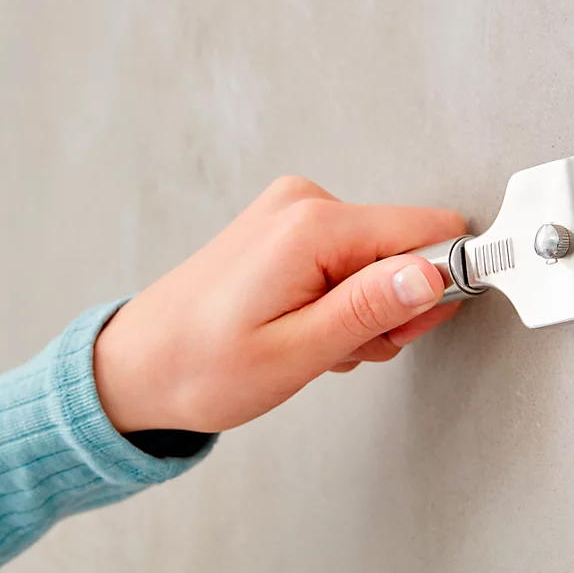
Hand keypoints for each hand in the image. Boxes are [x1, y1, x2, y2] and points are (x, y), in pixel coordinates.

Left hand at [93, 175, 465, 432]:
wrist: (137, 367)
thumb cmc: (202, 368)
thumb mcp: (296, 353)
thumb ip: (370, 309)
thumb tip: (435, 274)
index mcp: (312, 227)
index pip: (429, 232)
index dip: (436, 287)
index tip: (405, 330)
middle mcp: (305, 203)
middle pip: (406, 247)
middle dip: (393, 307)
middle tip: (346, 348)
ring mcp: (294, 211)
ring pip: (380, 259)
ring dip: (364, 311)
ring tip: (314, 342)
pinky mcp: (287, 227)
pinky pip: (349, 258)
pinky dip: (340, 300)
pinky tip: (304, 327)